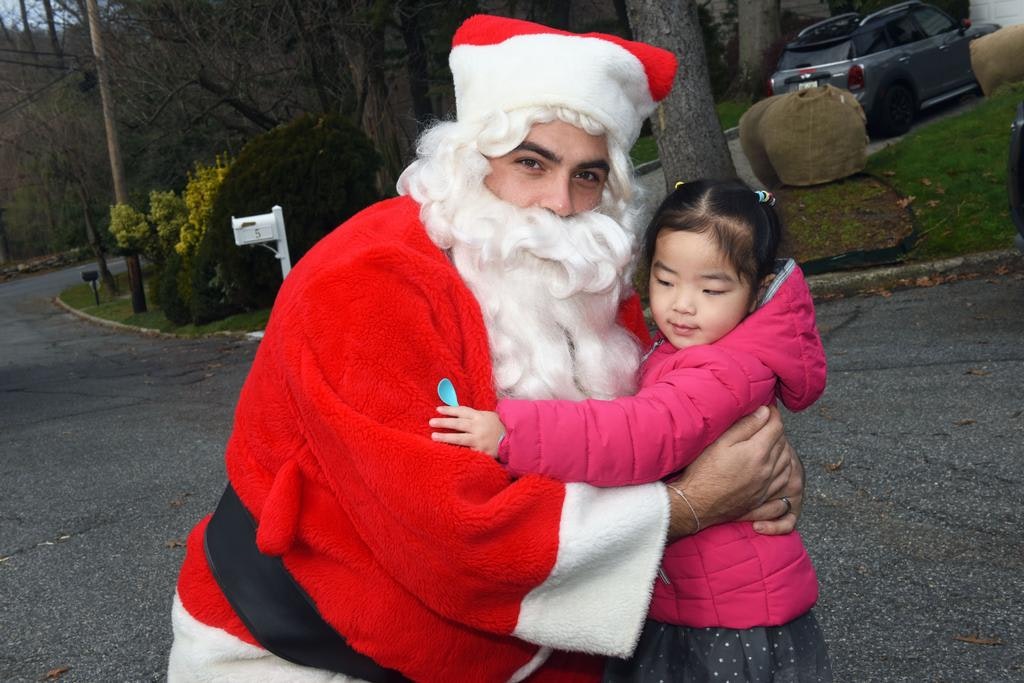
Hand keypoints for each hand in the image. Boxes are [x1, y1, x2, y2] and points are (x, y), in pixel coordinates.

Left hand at [429, 406, 505, 456]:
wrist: (514, 440)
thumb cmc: (498, 427)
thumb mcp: (488, 416)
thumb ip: (474, 415)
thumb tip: (456, 413)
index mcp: (480, 416)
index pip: (462, 411)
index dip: (449, 410)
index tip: (437, 409)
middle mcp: (479, 427)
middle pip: (458, 424)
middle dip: (444, 422)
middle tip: (431, 422)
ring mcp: (480, 440)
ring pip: (460, 439)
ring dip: (446, 437)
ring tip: (434, 436)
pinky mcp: (482, 452)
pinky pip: (467, 451)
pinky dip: (457, 451)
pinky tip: (447, 452)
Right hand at [665, 405, 791, 539]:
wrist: (696, 505)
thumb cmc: (704, 472)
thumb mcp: (720, 442)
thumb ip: (745, 426)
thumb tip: (764, 412)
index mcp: (757, 452)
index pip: (776, 426)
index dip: (773, 414)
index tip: (767, 408)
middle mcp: (767, 469)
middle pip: (783, 443)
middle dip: (777, 429)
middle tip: (766, 422)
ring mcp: (766, 485)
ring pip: (786, 461)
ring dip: (782, 448)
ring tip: (771, 441)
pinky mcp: (762, 497)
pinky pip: (784, 480)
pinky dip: (784, 469)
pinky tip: (776, 465)